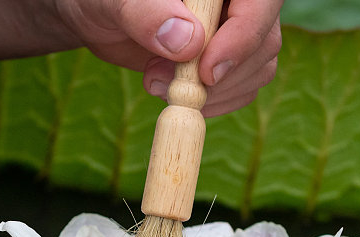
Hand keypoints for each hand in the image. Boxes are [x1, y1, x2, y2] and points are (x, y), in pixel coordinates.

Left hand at [55, 0, 282, 115]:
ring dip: (212, 93)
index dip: (243, 37)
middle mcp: (237, 2)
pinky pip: (243, 88)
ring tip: (155, 82)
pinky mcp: (229, 59)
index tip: (206, 72)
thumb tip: (188, 41)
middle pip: (263, 40)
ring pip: (257, 68)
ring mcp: (237, 29)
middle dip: (218, 75)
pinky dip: (213, 103)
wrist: (95, 15)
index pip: (260, 2)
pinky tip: (172, 94)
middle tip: (160, 81)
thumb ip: (148, 13)